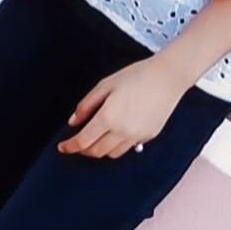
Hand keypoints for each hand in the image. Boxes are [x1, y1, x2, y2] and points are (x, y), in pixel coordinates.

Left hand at [58, 55, 184, 158]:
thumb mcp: (105, 85)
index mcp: (108, 117)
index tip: (62, 147)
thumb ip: (86, 105)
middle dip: (83, 150)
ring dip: (100, 149)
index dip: (70, 146)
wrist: (167, 77)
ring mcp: (137, 136)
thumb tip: (73, 122)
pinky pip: (128, 147)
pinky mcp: (148, 136)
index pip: (83, 141)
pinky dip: (117, 145)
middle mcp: (122, 131)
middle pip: (96, 151)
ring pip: (111, 154)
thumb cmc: (137, 76)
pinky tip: (116, 133)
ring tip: (96, 138)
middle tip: (78, 142)